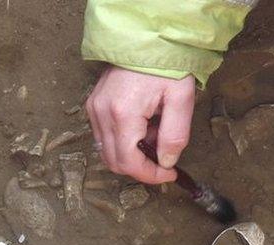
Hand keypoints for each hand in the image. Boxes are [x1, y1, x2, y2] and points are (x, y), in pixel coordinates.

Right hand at [85, 66, 194, 183]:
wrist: (147, 39)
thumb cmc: (166, 65)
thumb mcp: (180, 100)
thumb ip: (174, 136)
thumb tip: (166, 163)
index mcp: (123, 113)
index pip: (129, 163)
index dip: (150, 176)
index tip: (169, 174)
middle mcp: (101, 113)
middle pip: (114, 162)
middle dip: (141, 167)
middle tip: (164, 159)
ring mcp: (94, 108)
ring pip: (108, 151)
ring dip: (133, 154)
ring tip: (155, 135)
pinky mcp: (94, 105)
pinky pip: (105, 136)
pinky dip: (124, 141)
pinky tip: (144, 127)